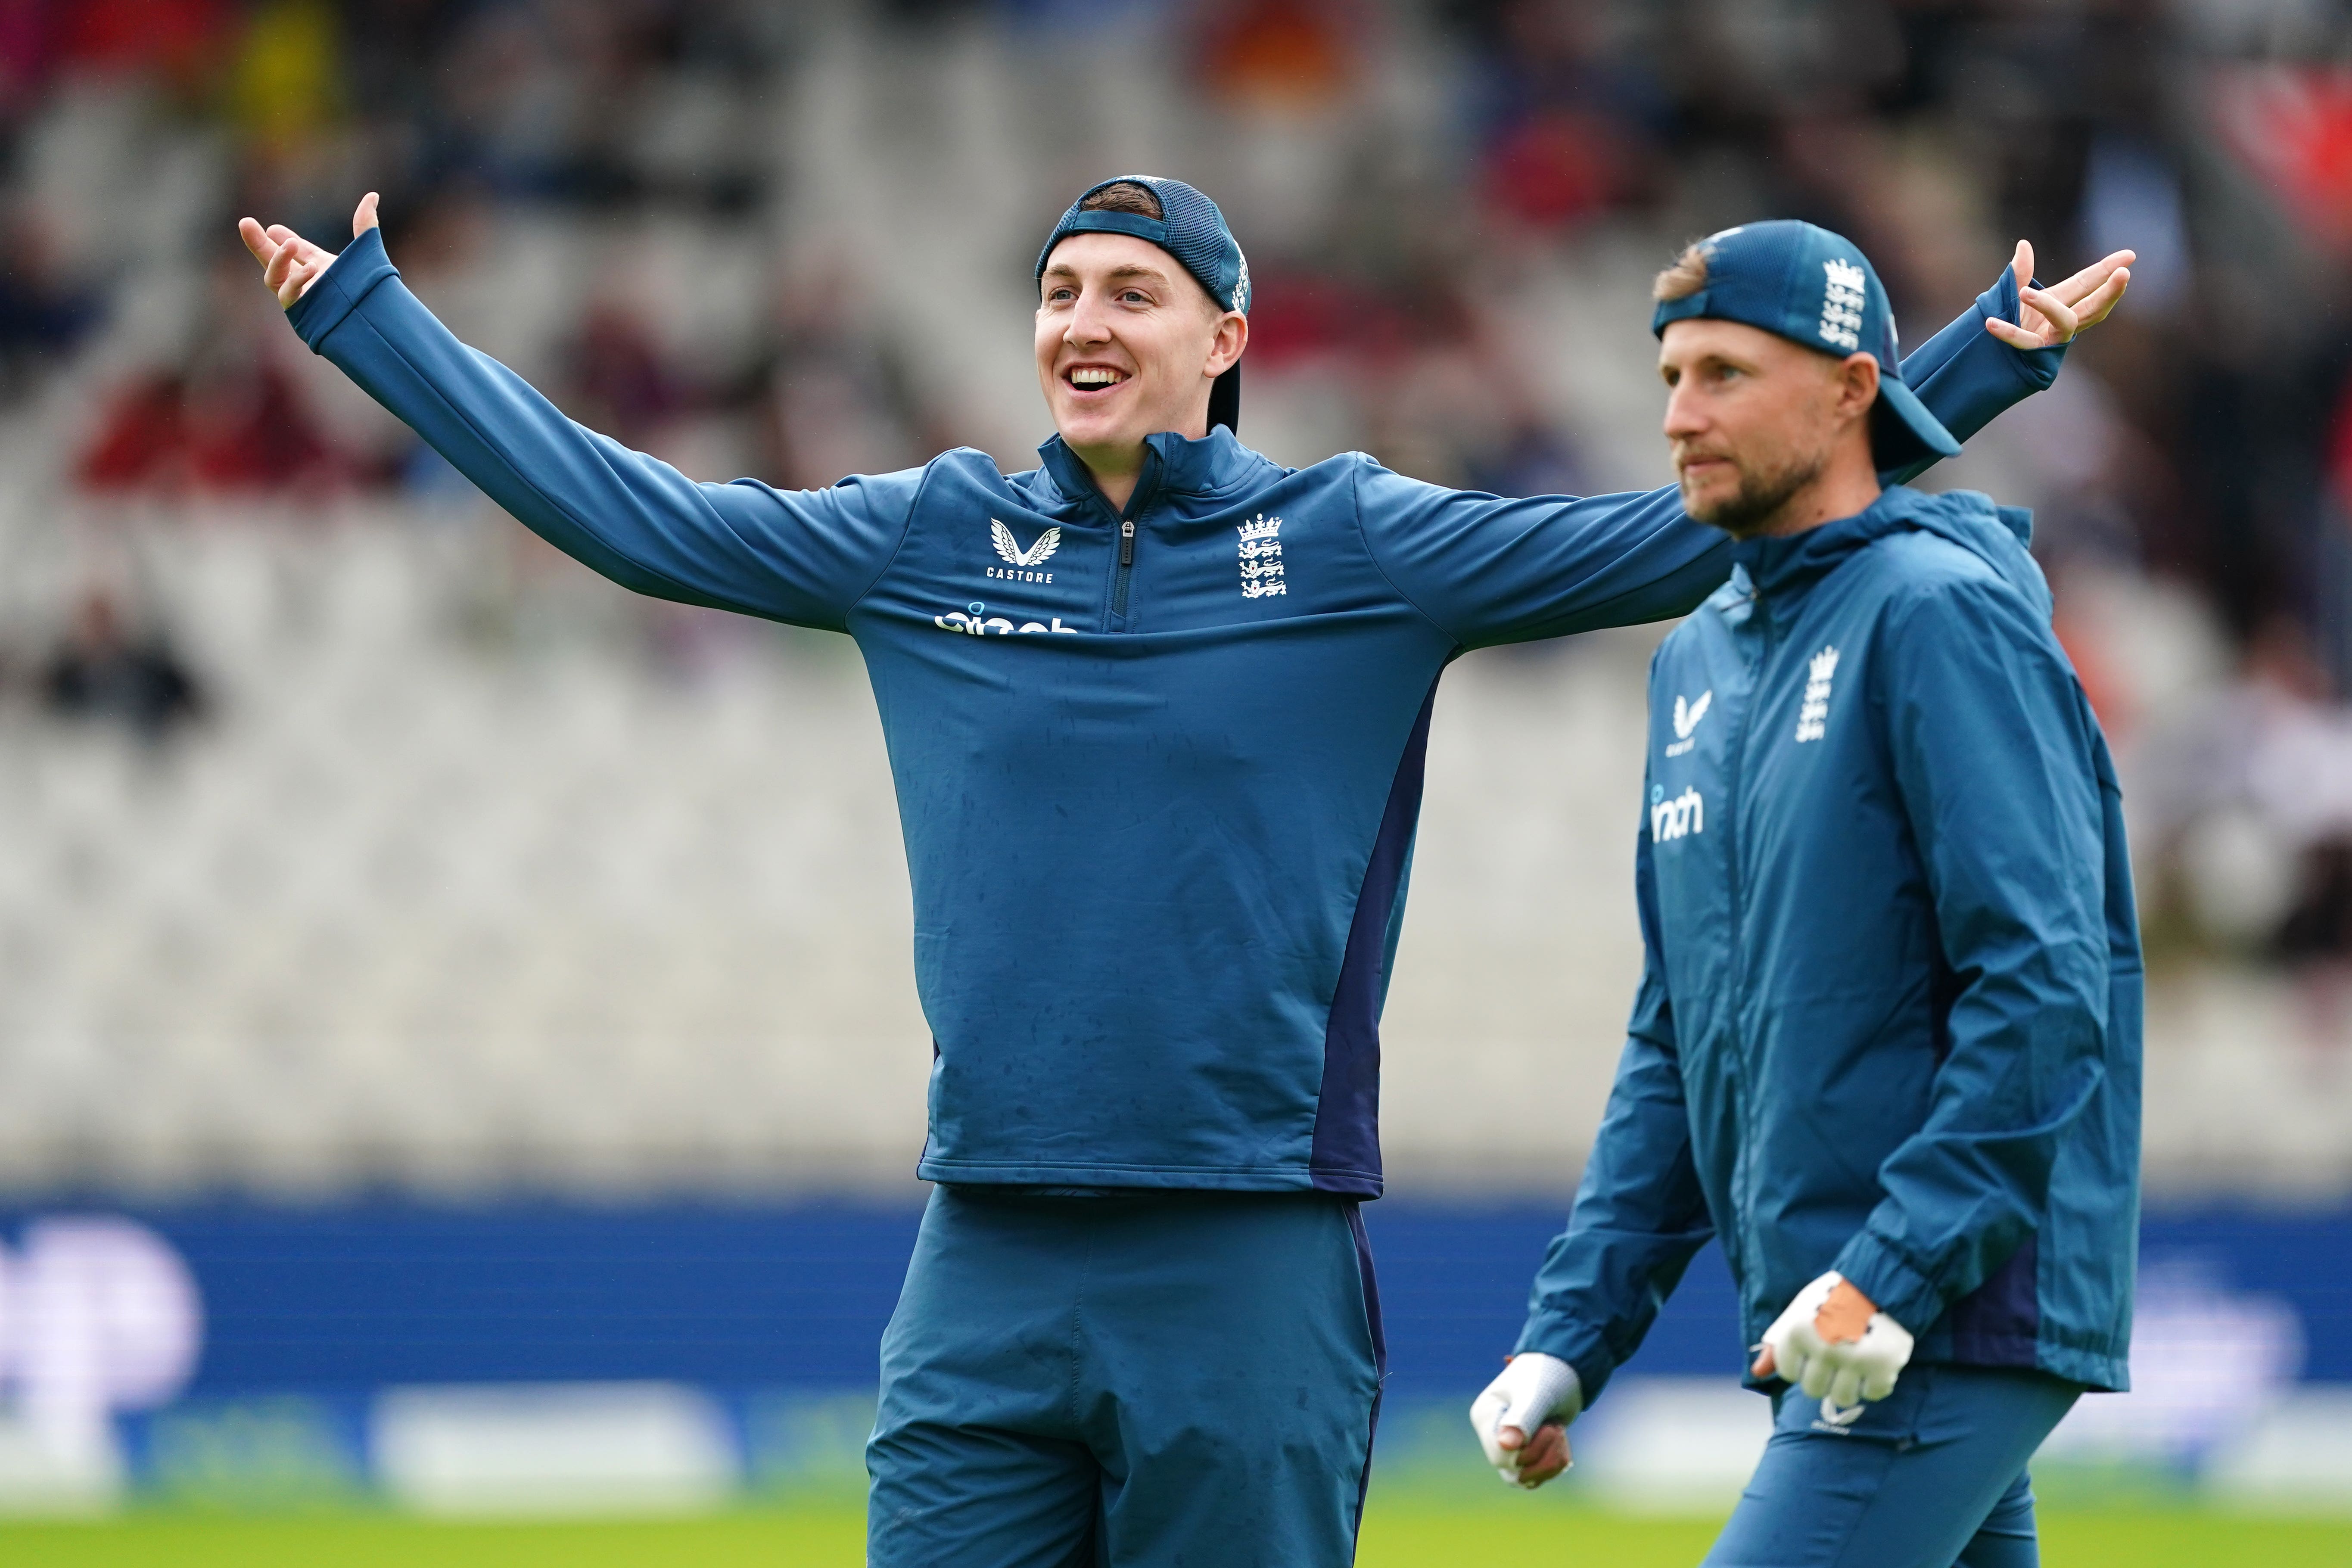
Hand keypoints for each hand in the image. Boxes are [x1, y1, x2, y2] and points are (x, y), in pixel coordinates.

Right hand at [237, 192, 380, 308]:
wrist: (378, 323)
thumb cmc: (371, 291)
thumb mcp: (366, 253)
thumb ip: (365, 225)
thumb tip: (372, 195)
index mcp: (320, 268)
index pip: (295, 252)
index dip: (283, 239)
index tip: (273, 228)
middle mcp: (308, 283)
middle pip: (274, 262)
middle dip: (258, 244)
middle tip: (245, 223)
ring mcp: (304, 298)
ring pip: (274, 278)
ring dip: (276, 259)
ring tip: (287, 241)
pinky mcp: (304, 313)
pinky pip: (289, 296)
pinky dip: (295, 281)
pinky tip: (308, 269)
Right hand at [1468, 1351, 1580, 1488]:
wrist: (1565, 1369)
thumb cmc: (1547, 1374)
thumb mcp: (1537, 1394)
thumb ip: (1522, 1419)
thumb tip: (1506, 1445)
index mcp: (1486, 1416)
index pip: (1500, 1454)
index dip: (1529, 1451)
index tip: (1551, 1428)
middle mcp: (1493, 1434)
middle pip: (1513, 1470)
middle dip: (1543, 1454)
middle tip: (1558, 1428)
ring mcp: (1508, 1446)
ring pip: (1525, 1478)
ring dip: (1550, 1461)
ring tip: (1560, 1432)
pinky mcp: (1525, 1453)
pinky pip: (1537, 1476)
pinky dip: (1555, 1464)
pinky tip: (1562, 1442)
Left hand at [1752, 1271, 1914, 1407]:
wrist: (1879, 1284)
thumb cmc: (1832, 1299)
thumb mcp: (1799, 1312)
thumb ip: (1777, 1344)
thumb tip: (1758, 1372)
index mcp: (1798, 1332)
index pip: (1788, 1372)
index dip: (1800, 1365)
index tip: (1812, 1350)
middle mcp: (1824, 1347)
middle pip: (1813, 1389)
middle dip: (1822, 1378)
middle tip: (1835, 1358)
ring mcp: (1854, 1359)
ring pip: (1842, 1398)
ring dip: (1847, 1386)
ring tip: (1854, 1363)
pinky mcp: (1883, 1365)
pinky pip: (1874, 1394)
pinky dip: (1874, 1383)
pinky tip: (1874, 1363)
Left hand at [1983, 240, 2132, 350]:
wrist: (1989, 356)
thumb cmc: (2006, 321)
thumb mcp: (2010, 293)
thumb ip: (2019, 273)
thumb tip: (2024, 244)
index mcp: (2059, 302)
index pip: (2087, 283)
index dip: (2107, 270)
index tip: (2130, 256)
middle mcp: (2060, 322)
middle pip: (2093, 307)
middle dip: (2109, 291)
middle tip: (2124, 274)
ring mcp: (2050, 339)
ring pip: (2064, 323)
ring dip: (2047, 306)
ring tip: (2024, 293)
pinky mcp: (2033, 356)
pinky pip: (2024, 344)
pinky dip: (2008, 333)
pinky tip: (1991, 323)